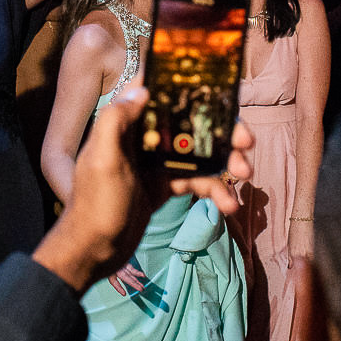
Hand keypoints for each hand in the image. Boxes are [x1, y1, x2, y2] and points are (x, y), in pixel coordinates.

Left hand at [32, 85, 252, 293]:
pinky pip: (195, 180)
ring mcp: (154, 163)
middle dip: (221, 132)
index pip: (159, 94)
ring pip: (197, 153)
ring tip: (244, 177)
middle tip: (247, 143)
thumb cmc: (95, 205)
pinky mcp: (162, 186)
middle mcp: (141, 139)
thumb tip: (142, 89)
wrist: (94, 252)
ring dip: (224, 163)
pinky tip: (228, 204)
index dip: (189, 89)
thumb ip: (115, 121)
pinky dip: (213, 190)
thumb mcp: (103, 161)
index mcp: (125, 125)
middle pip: (188, 124)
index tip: (220, 93)